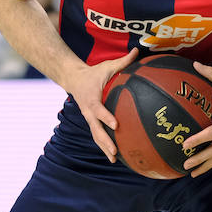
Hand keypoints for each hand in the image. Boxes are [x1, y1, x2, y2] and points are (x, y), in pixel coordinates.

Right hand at [68, 48, 138, 162]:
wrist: (74, 79)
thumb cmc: (93, 73)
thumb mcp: (107, 66)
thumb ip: (123, 61)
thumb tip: (137, 51)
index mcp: (92, 99)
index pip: (99, 110)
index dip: (106, 117)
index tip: (116, 124)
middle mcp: (89, 112)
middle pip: (96, 130)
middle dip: (105, 141)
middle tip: (115, 152)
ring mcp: (89, 118)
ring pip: (95, 136)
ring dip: (104, 148)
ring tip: (114, 160)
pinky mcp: (91, 121)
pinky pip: (97, 134)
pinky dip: (104, 145)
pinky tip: (115, 155)